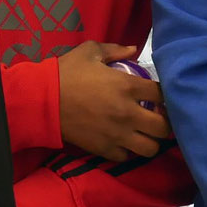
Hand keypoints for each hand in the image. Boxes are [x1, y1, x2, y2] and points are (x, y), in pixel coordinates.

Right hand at [58, 42, 170, 161]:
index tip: (158, 96)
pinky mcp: (104, 149)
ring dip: (150, 141)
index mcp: (128, 86)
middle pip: (164, 127)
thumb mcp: (89, 52)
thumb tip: (134, 50)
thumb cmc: (66, 73)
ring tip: (143, 134)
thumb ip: (115, 50)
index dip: (164, 95)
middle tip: (156, 118)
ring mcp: (117, 134)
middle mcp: (128, 113)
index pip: (163, 94)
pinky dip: (127, 150)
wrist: (41, 100)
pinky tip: (122, 141)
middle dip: (165, 123)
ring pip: (150, 148)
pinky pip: (126, 156)